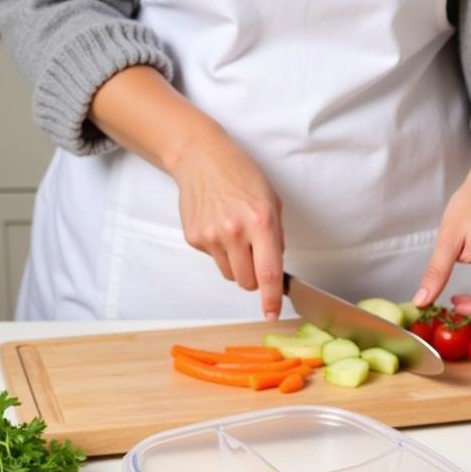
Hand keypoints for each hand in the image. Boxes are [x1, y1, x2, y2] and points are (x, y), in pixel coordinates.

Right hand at [88, 66, 285, 318]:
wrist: (201, 158)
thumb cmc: (241, 176)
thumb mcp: (271, 201)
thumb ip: (277, 237)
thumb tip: (275, 270)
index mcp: (260, 223)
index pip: (268, 272)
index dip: (272, 298)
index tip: (272, 313)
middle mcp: (235, 232)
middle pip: (247, 281)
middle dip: (254, 277)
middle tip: (255, 256)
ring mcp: (211, 236)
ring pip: (230, 274)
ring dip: (237, 264)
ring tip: (235, 236)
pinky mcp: (194, 238)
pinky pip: (213, 260)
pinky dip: (219, 251)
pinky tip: (218, 226)